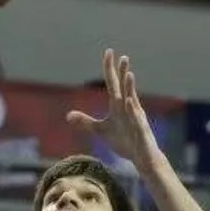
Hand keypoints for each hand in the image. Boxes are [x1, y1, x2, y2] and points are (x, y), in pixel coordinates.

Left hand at [66, 49, 160, 170]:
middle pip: (125, 87)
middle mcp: (129, 108)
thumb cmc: (124, 141)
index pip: (113, 83)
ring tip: (128, 74)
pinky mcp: (141, 131)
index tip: (108, 52)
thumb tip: (68, 115)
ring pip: (133, 100)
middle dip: (123, 73)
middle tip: (122, 57)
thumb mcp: (101, 131)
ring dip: (130, 87)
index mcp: (119, 106)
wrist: (141, 158)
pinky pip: (136, 119)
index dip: (110, 69)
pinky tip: (129, 101)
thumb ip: (86, 122)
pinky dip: (133, 110)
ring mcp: (136, 118)